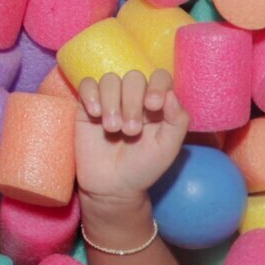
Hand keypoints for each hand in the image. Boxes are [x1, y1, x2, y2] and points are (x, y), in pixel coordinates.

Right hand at [73, 68, 188, 205]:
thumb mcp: (167, 149)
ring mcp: (110, 100)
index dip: (157, 85)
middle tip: (131, 130)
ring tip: (113, 129)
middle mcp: (134, 98)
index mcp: (156, 105)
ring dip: (112, 102)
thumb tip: (171, 94)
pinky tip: (95, 114)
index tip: (152, 105)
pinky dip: (91, 94)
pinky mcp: (87, 106)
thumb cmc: (143, 168)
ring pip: (110, 79)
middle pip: (134, 78)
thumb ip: (177, 122)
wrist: (112, 187)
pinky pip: (87, 84)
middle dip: (132, 102)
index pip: (160, 77)